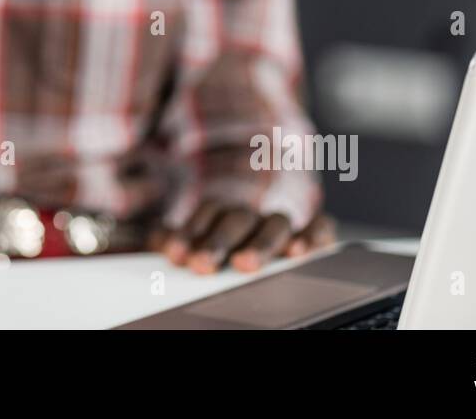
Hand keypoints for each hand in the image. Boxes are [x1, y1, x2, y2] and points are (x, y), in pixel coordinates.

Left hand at [150, 204, 336, 274]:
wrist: (265, 250)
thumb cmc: (222, 254)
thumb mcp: (195, 248)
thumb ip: (179, 242)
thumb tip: (156, 239)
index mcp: (225, 213)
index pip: (209, 211)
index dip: (191, 231)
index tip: (176, 255)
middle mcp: (255, 215)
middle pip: (238, 218)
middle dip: (218, 241)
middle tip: (202, 264)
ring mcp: (283, 225)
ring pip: (276, 222)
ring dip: (260, 243)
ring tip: (245, 264)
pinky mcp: (315, 234)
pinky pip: (319, 227)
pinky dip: (312, 236)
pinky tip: (298, 252)